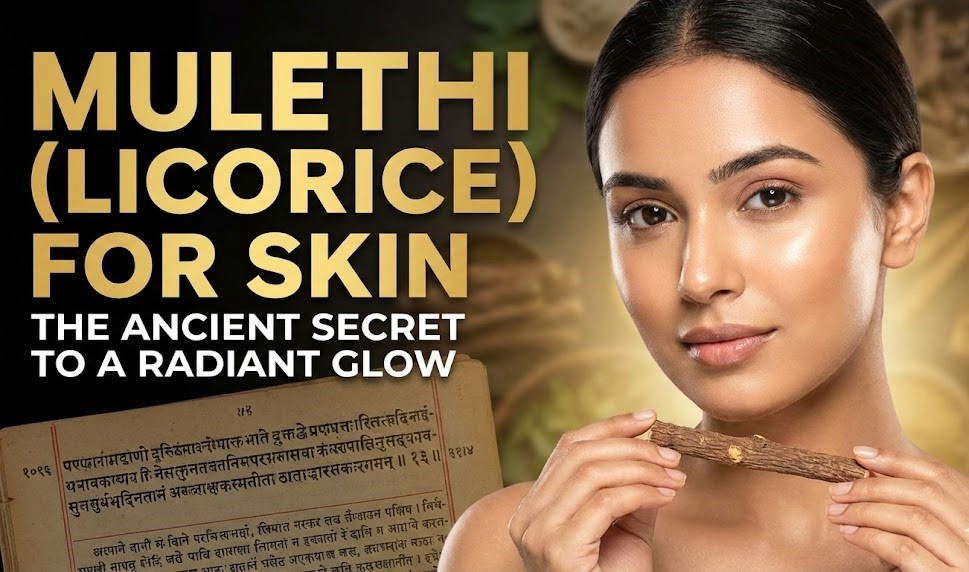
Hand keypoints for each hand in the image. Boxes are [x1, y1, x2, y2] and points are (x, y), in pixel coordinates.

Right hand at [508, 410, 686, 571]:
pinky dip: (642, 492)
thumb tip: (657, 453)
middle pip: (579, 454)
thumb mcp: (624, 532)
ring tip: (675, 476)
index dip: (609, 427)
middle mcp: (527, 517)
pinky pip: (605, 503)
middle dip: (632, 447)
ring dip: (642, 468)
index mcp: (535, 508)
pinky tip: (666, 496)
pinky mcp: (558, 549)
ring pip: (592, 474)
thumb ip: (631, 494)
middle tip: (672, 454)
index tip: (648, 418)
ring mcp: (537, 533)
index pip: (567, 448)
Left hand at [826, 446, 968, 570]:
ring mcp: (968, 560)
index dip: (898, 461)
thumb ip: (914, 511)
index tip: (860, 454)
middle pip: (925, 494)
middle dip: (874, 486)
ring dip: (865, 510)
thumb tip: (868, 475)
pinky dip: (871, 536)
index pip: (941, 476)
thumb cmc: (935, 566)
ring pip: (913, 518)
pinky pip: (904, 549)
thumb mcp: (933, 537)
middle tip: (837, 489)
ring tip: (836, 512)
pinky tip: (850, 533)